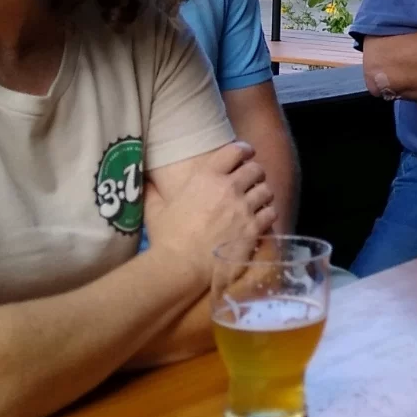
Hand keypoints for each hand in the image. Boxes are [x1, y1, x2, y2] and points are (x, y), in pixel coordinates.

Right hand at [143, 141, 278, 272]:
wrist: (181, 265)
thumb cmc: (167, 237)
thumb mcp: (154, 209)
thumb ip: (153, 192)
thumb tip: (145, 181)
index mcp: (206, 177)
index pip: (234, 151)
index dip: (244, 150)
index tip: (247, 154)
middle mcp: (229, 188)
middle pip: (255, 170)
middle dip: (256, 173)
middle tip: (253, 181)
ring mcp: (243, 207)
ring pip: (266, 190)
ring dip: (263, 193)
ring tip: (259, 200)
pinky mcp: (254, 228)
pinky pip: (270, 213)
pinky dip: (268, 213)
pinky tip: (263, 219)